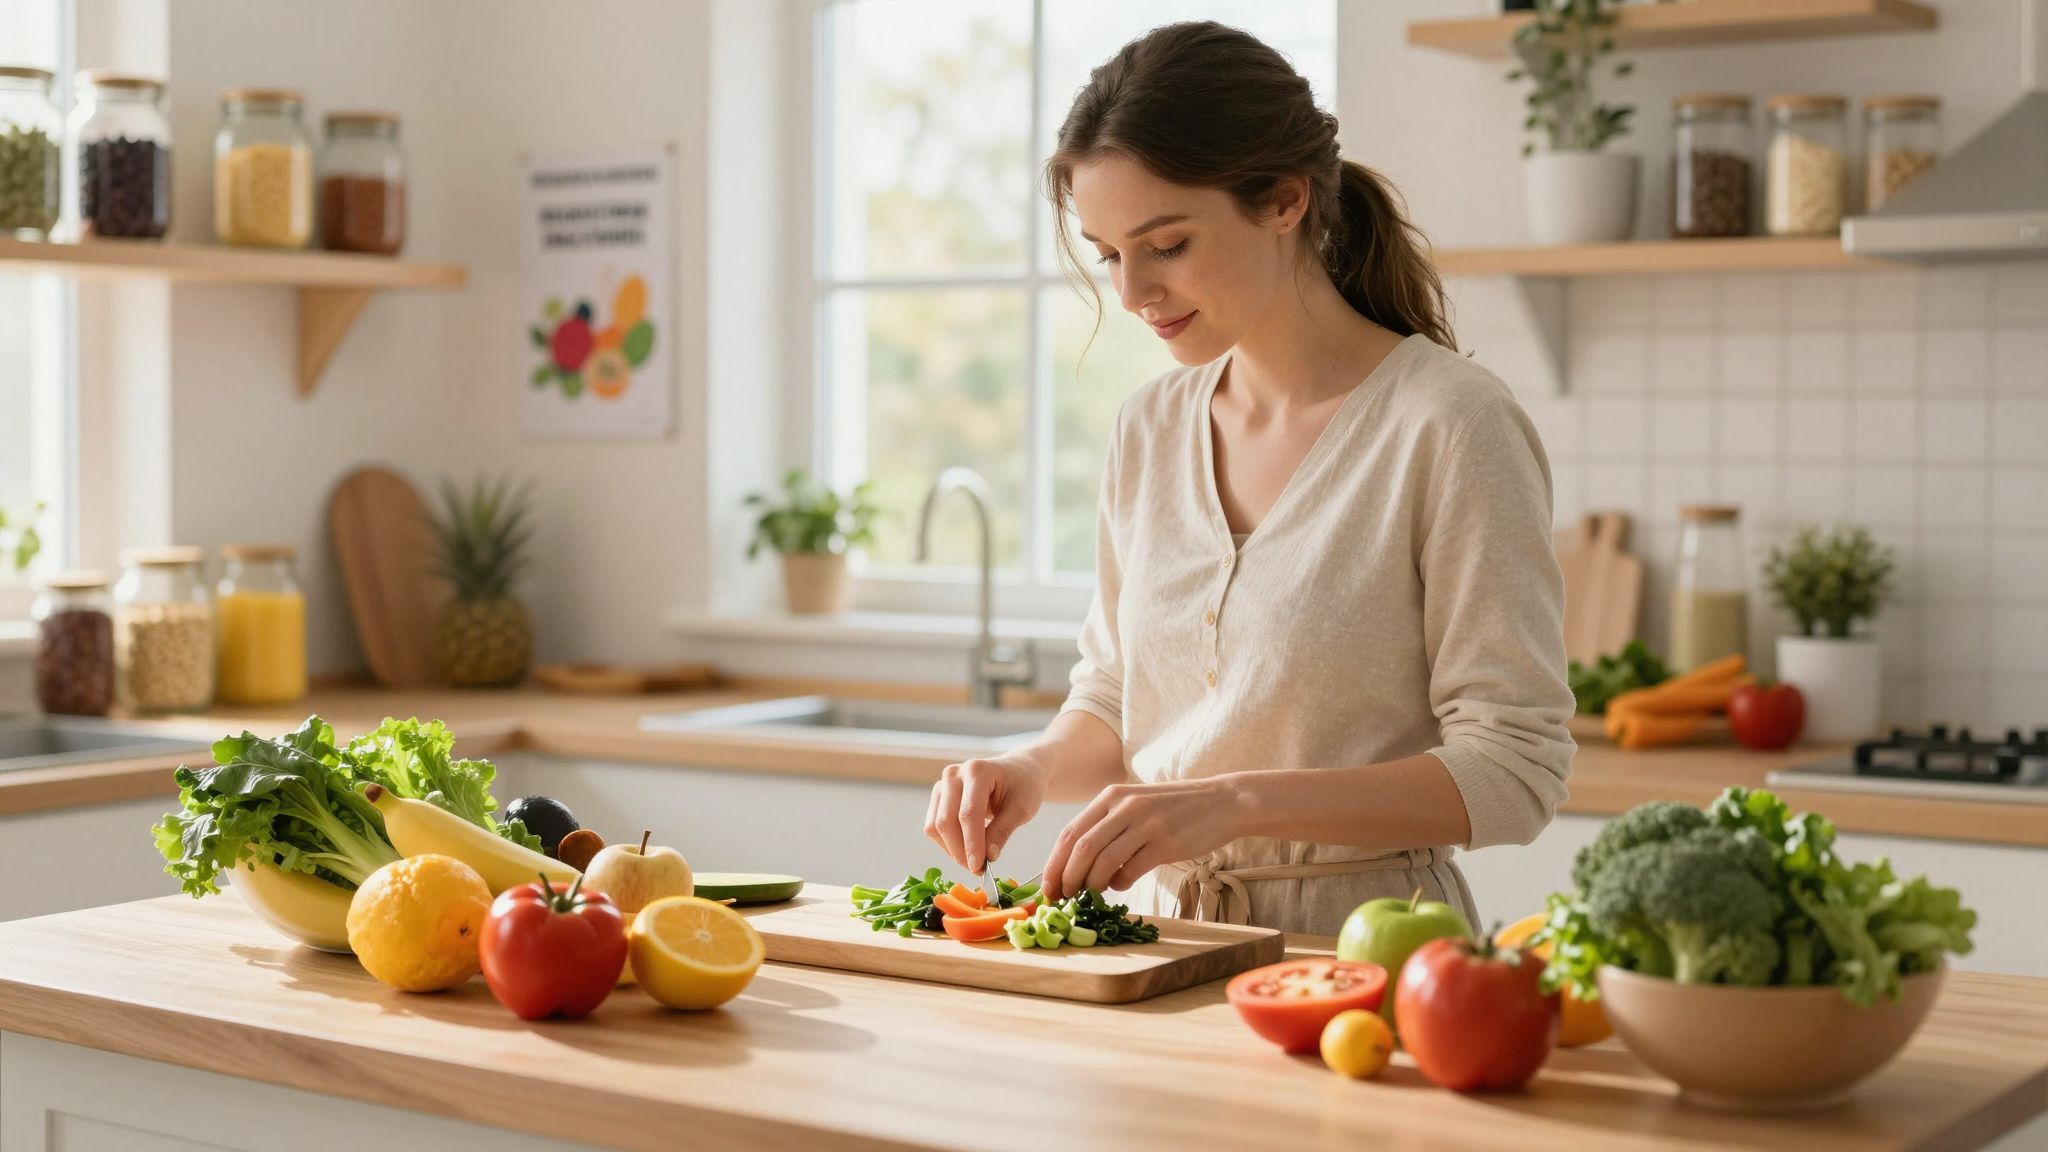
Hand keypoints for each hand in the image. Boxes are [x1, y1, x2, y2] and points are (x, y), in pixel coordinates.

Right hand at [924, 755, 1047, 874]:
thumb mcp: (1021, 809)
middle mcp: (954, 775)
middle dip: (960, 851)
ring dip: (952, 850)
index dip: (972, 844)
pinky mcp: (938, 797)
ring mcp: (942, 784)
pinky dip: (947, 843)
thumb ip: (1002, 832)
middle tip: (978, 870)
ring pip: (935, 826)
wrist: (1019, 771)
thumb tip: (987, 857)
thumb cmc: (1023, 787)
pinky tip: (966, 850)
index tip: (979, 868)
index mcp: (977, 771)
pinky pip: (933, 826)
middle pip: (946, 821)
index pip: (968, 813)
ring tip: (974, 861)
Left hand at [1041, 776, 1249, 901]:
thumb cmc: (1174, 808)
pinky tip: (1121, 884)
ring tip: (1091, 894)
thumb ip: (1107, 825)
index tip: (1048, 888)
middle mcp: (1124, 807)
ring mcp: (1145, 824)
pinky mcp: (1165, 843)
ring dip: (1091, 885)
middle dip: (1067, 878)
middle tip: (1064, 898)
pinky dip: (1119, 884)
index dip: (1054, 864)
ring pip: (1102, 861)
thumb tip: (1076, 864)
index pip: (1069, 832)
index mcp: (1111, 796)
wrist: (1222, 802)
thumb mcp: (1135, 804)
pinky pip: (1130, 871)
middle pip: (1081, 848)